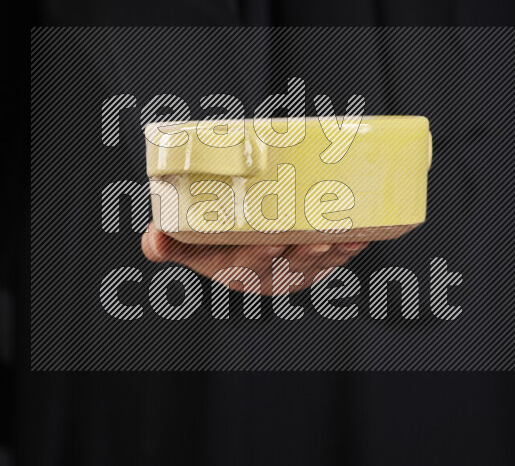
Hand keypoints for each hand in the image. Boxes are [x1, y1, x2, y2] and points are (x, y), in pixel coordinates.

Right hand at [141, 222, 368, 294]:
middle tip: (321, 237)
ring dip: (332, 253)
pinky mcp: (312, 264)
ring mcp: (291, 272)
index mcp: (233, 272)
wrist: (232, 239)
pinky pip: (333, 261)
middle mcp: (265, 277)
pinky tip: (361, 236)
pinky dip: (348, 249)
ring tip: (346, 236)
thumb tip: (153, 240)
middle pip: (286, 267)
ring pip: (314, 265)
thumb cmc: (210, 239)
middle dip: (305, 254)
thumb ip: (166, 244)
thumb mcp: (185, 242)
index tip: (271, 244)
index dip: (259, 257)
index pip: (245, 267)